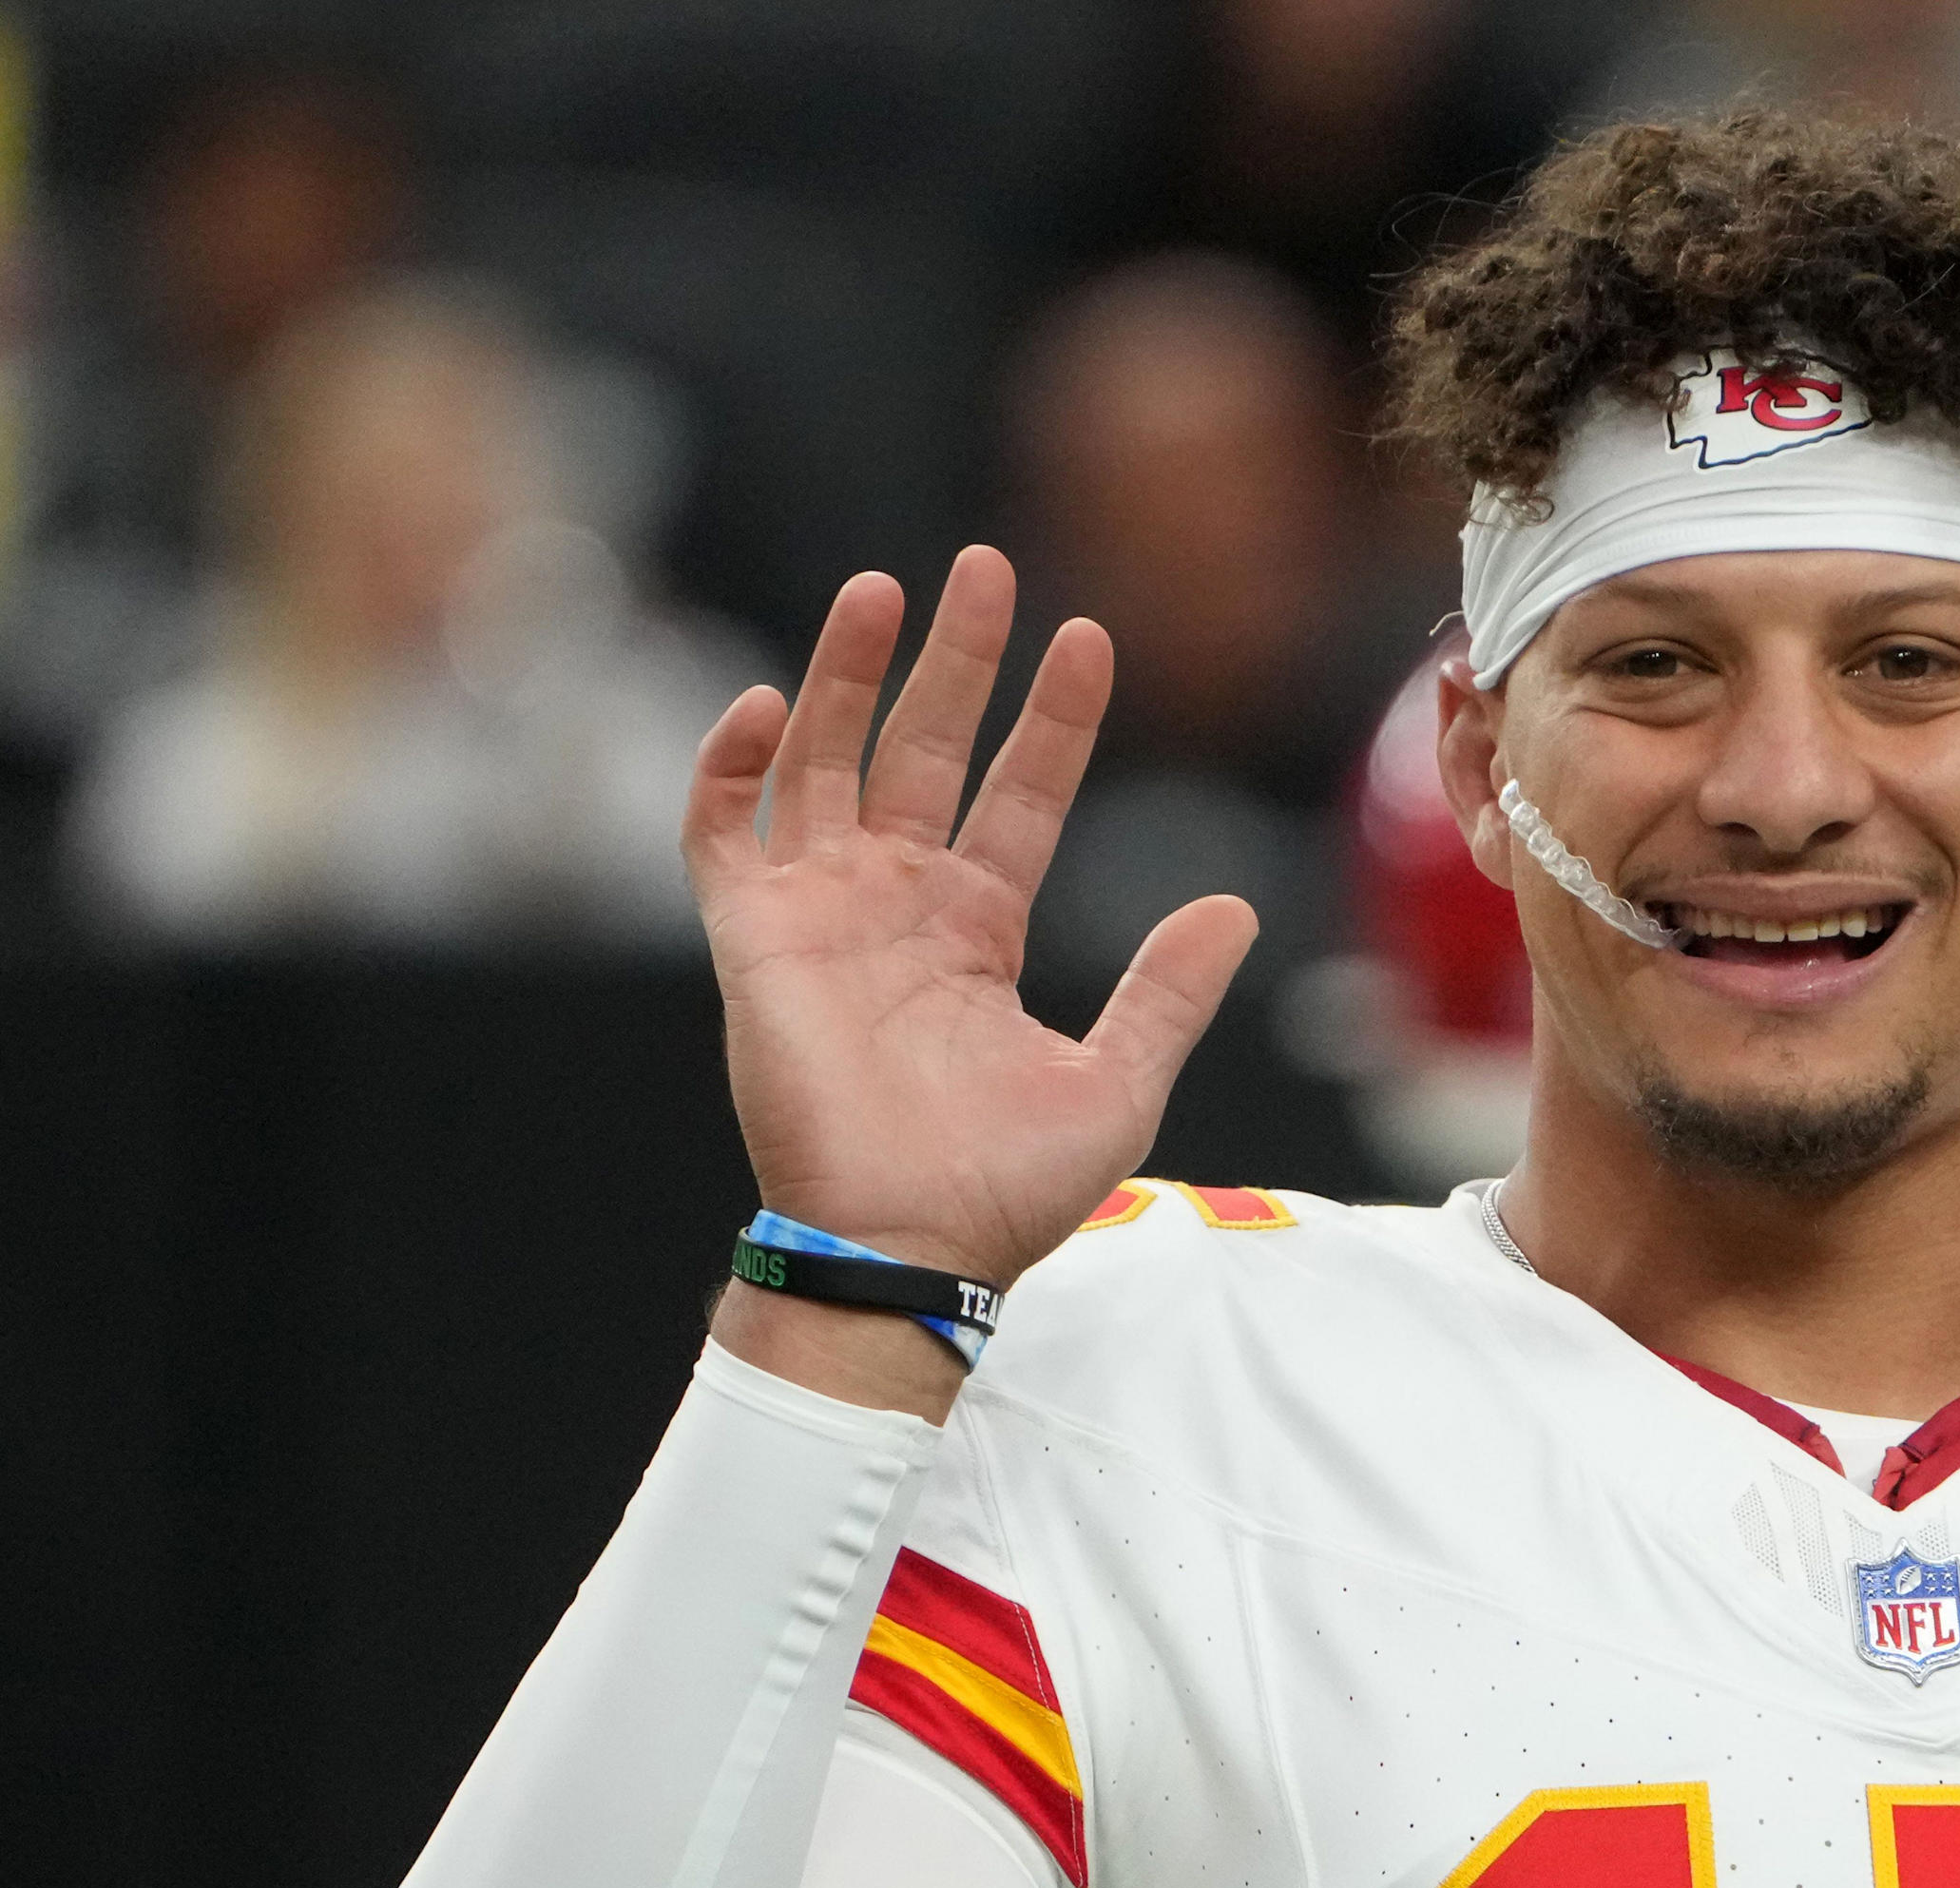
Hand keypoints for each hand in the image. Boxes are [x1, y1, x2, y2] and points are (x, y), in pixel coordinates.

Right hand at [684, 546, 1255, 1295]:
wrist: (910, 1249)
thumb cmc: (1008, 1187)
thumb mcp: (1119, 1080)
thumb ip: (1168, 990)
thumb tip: (1236, 907)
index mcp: (979, 929)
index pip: (1019, 793)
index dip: (1052, 719)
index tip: (1088, 639)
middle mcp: (898, 904)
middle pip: (924, 748)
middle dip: (954, 659)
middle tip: (985, 566)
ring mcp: (821, 914)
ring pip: (825, 760)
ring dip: (846, 674)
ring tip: (884, 588)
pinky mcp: (752, 940)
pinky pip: (722, 830)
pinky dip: (730, 765)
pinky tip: (763, 699)